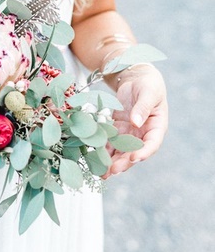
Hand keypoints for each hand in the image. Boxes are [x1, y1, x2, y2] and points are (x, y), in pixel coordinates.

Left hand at [103, 64, 167, 178]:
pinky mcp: (117, 129)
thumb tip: (136, 122)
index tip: (133, 157)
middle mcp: (143, 134)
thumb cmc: (148, 85)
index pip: (152, 144)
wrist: (137, 78)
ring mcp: (130, 133)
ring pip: (121, 151)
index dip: (143, 152)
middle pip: (134, 152)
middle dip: (123, 163)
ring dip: (111, 162)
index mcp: (156, 127)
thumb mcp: (148, 93)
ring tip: (101, 173)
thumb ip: (143, 107)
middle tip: (112, 171)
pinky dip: (103, 149)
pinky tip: (93, 156)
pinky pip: (110, 141)